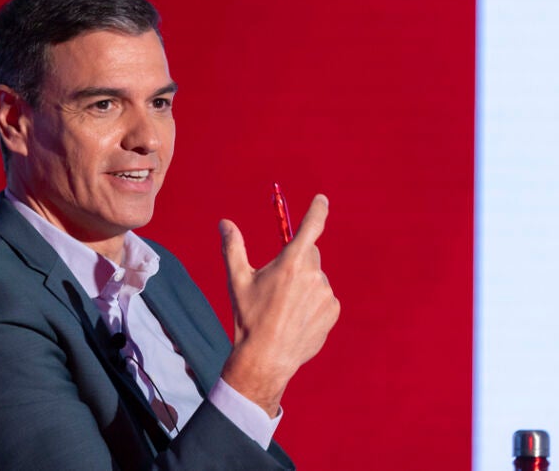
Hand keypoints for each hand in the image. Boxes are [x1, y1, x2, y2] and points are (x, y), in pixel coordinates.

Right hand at [218, 194, 339, 416]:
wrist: (266, 358)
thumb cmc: (249, 318)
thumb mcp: (237, 281)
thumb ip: (233, 247)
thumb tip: (225, 223)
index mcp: (291, 263)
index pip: (311, 227)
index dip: (318, 210)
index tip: (321, 200)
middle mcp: (314, 275)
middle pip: (310, 255)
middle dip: (297, 261)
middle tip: (278, 282)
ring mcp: (326, 294)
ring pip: (316, 279)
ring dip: (304, 285)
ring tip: (284, 308)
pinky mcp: (333, 311)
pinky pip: (324, 299)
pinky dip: (313, 303)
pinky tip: (296, 319)